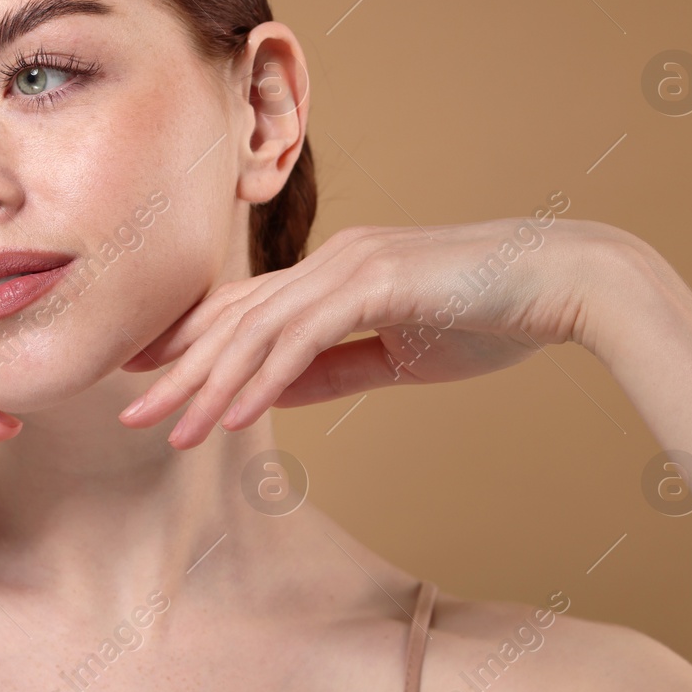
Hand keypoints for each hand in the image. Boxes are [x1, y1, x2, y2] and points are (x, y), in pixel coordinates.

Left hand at [117, 217, 628, 447]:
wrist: (565, 283)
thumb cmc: (489, 315)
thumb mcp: (396, 354)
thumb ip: (332, 370)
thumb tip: (272, 394)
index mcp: (333, 274)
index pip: (245, 309)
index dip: (190, 342)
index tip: (145, 376)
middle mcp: (331, 261)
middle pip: (235, 318)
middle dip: (177, 367)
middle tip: (127, 410)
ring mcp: (351, 266)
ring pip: (258, 330)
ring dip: (209, 384)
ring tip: (168, 430)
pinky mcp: (377, 282)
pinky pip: (304, 337)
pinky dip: (263, 377)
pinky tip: (230, 415)